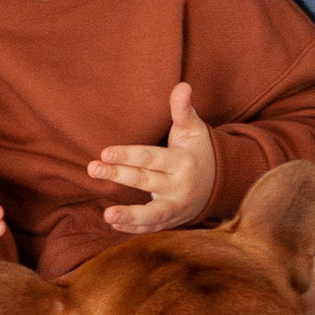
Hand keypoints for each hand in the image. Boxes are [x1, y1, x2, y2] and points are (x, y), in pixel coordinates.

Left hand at [89, 83, 217, 234]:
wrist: (222, 183)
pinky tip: (114, 224)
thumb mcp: (193, 129)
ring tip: (108, 215)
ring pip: (153, 213)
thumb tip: (182, 85)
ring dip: (130, 215)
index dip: (128, 155)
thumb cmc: (199, 150)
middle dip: (118, 175)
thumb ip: (182, 110)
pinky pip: (154, 227)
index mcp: (182, 161)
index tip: (105, 152)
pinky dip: (135, 228)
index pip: (151, 158)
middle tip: (93, 169)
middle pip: (145, 180)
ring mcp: (177, 206)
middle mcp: (180, 185)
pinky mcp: (173, 219)